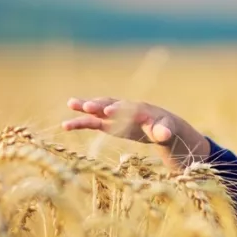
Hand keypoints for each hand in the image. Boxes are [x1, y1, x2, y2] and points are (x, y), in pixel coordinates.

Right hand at [62, 97, 209, 168]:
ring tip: (70, 104)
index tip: (109, 111)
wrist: (166, 128)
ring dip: (87, 107)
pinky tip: (66, 125)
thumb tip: (163, 133)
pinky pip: (94, 122)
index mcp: (144, 110)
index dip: (120, 110)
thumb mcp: (169, 131)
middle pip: (113, 104)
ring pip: (100, 109)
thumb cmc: (169, 129)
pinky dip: (82, 122)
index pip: (131, 108)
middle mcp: (128, 109)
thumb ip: (164, 131)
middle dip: (101, 104)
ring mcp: (118, 115)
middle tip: (87, 105)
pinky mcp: (111, 123)